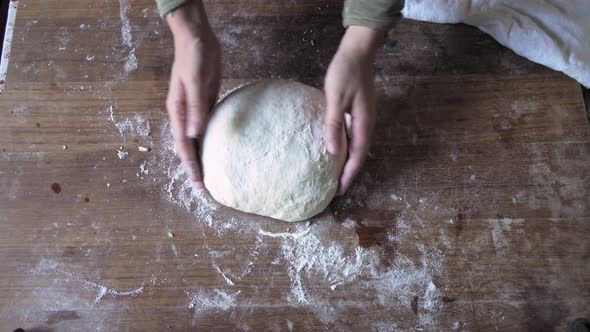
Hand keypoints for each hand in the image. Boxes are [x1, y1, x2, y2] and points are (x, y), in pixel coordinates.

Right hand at [165, 2, 220, 188]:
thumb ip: (196, 107)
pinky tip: (219, 150)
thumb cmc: (193, 58)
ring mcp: (196, 110)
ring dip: (204, 156)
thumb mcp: (194, 82)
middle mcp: (185, 115)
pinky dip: (212, 140)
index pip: (183, 145)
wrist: (198, 40)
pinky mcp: (206, 103)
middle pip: (189, 147)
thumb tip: (195, 134)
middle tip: (206, 188)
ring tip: (212, 174)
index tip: (198, 183)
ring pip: (198, 139)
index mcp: (178, 112)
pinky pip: (208, 127)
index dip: (190, 165)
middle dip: (196, 166)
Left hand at [324, 26, 383, 194]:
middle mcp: (367, 125)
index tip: (339, 191)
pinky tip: (335, 151)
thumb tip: (332, 152)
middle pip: (358, 156)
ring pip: (356, 147)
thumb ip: (333, 124)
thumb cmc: (345, 72)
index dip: (348, 176)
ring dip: (347, 163)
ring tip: (334, 175)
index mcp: (363, 124)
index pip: (356, 157)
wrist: (358, 52)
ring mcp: (364, 119)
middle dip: (348, 174)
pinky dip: (345, 148)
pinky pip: (353, 137)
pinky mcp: (358, 113)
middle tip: (335, 190)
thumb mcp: (335, 97)